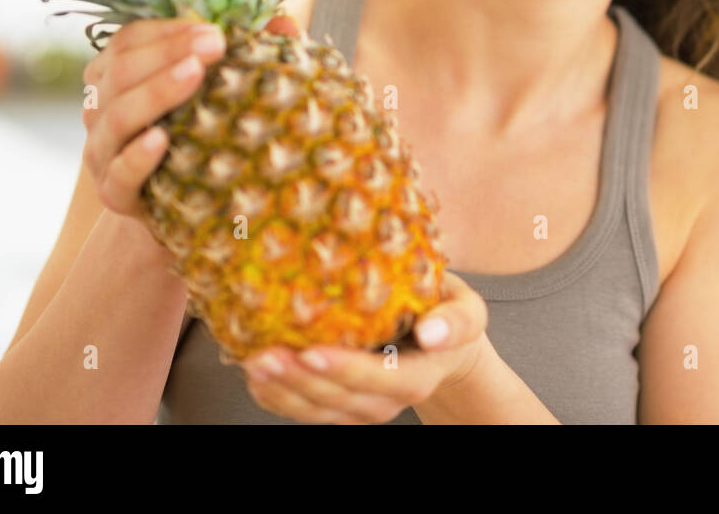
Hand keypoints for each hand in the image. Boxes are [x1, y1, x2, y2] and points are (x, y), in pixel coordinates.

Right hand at [79, 14, 301, 221]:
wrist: (181, 205)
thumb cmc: (200, 135)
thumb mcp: (216, 93)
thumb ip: (245, 54)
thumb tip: (286, 22)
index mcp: (116, 76)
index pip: (129, 41)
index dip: (168, 32)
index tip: (215, 31)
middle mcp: (100, 109)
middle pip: (121, 71)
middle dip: (169, 53)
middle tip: (215, 45)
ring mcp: (102, 152)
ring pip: (117, 116)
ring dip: (156, 92)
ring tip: (195, 74)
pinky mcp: (113, 192)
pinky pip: (119, 172)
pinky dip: (138, 155)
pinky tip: (162, 139)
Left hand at [241, 271, 488, 423]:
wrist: (440, 341)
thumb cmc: (447, 313)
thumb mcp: (468, 309)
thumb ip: (457, 320)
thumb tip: (432, 332)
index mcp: (418, 376)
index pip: (380, 378)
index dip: (344, 369)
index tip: (311, 352)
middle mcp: (389, 400)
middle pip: (339, 399)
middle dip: (298, 380)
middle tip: (262, 354)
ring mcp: (364, 408)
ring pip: (317, 410)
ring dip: (280, 390)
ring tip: (250, 363)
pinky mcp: (343, 406)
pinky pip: (306, 410)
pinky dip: (277, 397)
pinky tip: (255, 376)